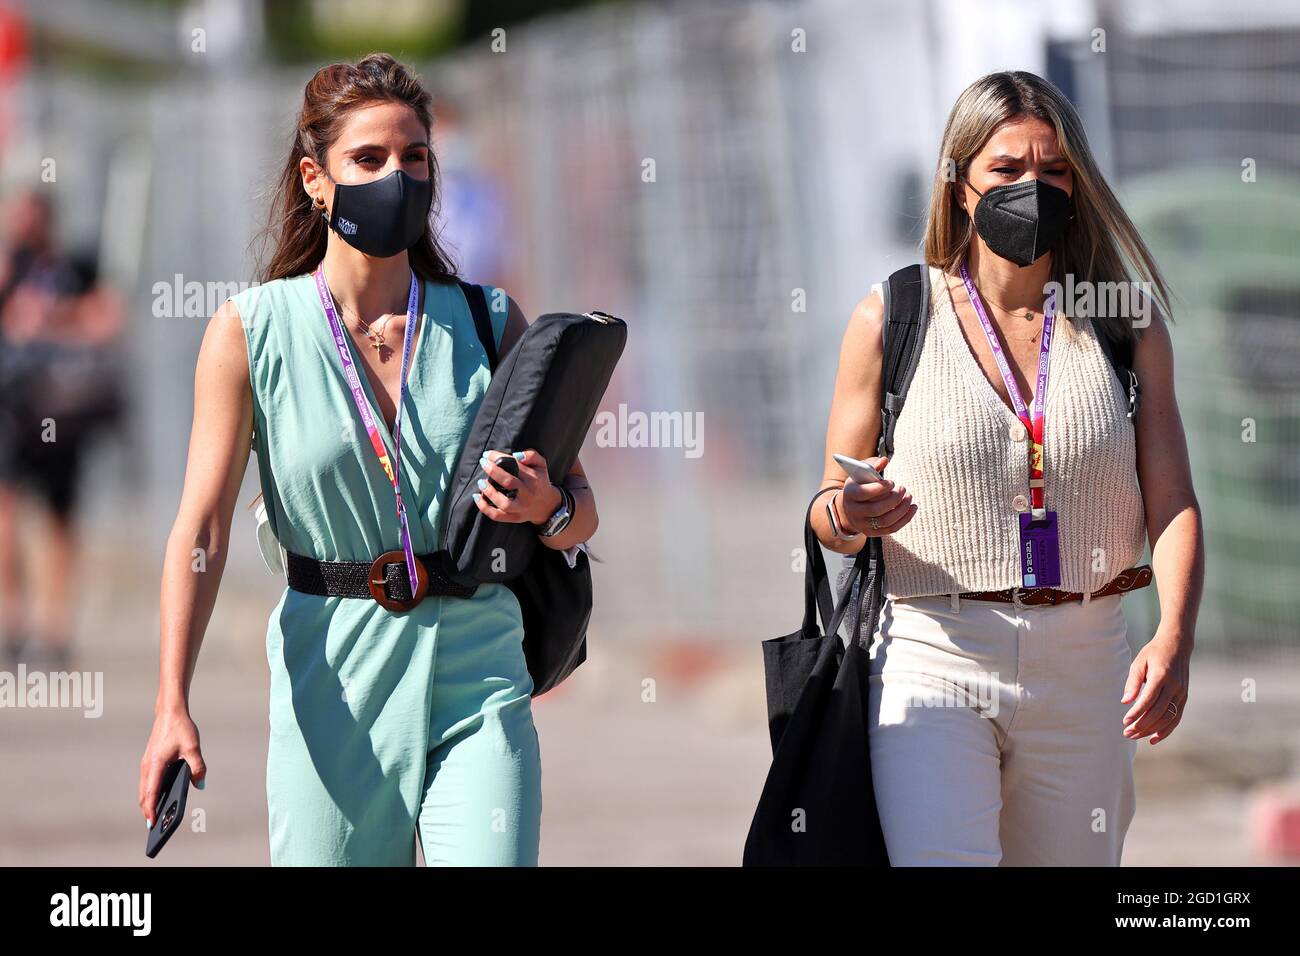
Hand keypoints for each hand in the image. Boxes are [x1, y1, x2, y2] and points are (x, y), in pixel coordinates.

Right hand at [139, 705, 205, 828]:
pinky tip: (158, 799)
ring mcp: (146, 764)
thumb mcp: (193, 748)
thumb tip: (200, 785)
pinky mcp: (149, 761)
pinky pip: (146, 782)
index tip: (153, 823)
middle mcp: (147, 766)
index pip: (151, 793)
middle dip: (148, 811)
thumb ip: (197, 767)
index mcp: (156, 764)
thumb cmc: (181, 729)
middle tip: (154, 827)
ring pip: (144, 789)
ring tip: (155, 817)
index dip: (151, 809)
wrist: (170, 712)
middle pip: (144, 794)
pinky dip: (149, 793)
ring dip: (147, 803)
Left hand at [474, 448, 562, 524]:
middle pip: (508, 482)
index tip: (487, 454)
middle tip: (483, 463)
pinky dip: (485, 508)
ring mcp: (520, 507)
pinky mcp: (514, 517)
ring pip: (504, 503)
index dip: (499, 457)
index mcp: (533, 478)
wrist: (547, 506)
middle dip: (493, 471)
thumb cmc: (540, 482)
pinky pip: (497, 516)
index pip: (515, 465)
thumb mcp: (541, 466)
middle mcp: (527, 493)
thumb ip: (532, 455)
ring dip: (490, 492)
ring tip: (481, 482)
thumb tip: (515, 455)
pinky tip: (477, 497)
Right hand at [839, 455, 915, 535]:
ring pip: (885, 521)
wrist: (849, 506)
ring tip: (909, 497)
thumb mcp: (861, 473)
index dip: (879, 488)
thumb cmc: (859, 485)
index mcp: (849, 494)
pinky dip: (905, 519)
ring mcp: (862, 524)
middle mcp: (853, 511)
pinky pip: (891, 529)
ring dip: (901, 509)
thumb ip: (872, 465)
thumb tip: (884, 460)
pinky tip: (912, 508)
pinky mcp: (872, 532)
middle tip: (903, 489)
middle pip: (875, 509)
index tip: (892, 482)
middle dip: (893, 499)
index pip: (863, 493)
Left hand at [1121, 627, 1190, 744]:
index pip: (1148, 700)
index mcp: (1161, 676)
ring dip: (1152, 730)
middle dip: (1142, 725)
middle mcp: (1174, 686)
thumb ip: (1132, 683)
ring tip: (1135, 736)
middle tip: (1126, 733)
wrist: (1177, 646)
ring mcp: (1181, 693)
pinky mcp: (1184, 697)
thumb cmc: (1153, 654)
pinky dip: (1166, 730)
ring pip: (1168, 718)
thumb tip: (1125, 703)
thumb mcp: (1139, 663)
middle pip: (1158, 712)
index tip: (1124, 722)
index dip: (1137, 713)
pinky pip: (1176, 717)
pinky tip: (1153, 738)